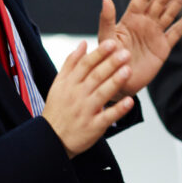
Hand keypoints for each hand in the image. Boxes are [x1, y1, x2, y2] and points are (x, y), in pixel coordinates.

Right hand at [41, 40, 134, 157]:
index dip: (99, 53)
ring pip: (102, 94)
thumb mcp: (59, 84)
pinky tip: (130, 102)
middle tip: (125, 53)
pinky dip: (118, 110)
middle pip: (95, 76)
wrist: (51, 140)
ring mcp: (86, 112)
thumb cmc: (58, 109)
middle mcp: (77, 96)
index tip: (112, 43)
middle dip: (111, 64)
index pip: (85, 65)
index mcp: (70, 84)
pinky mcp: (94, 127)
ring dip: (115, 82)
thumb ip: (71, 63)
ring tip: (128, 71)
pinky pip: (107, 117)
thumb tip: (83, 43)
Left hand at [97, 0, 181, 94]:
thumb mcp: (106, 38)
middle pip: (159, 2)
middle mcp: (144, 24)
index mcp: (130, 19)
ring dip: (178, 1)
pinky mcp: (163, 47)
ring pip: (169, 14)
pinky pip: (176, 32)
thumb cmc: (107, 60)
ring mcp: (154, 34)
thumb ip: (106, 19)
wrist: (118, 82)